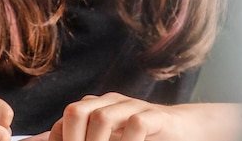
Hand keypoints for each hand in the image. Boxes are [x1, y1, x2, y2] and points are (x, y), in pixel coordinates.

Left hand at [41, 93, 241, 140]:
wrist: (183, 128)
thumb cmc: (141, 136)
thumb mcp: (112, 139)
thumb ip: (86, 137)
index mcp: (96, 107)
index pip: (66, 118)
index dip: (58, 138)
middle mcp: (110, 103)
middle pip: (77, 110)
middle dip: (72, 137)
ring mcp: (132, 107)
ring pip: (102, 116)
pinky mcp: (154, 116)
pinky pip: (136, 124)